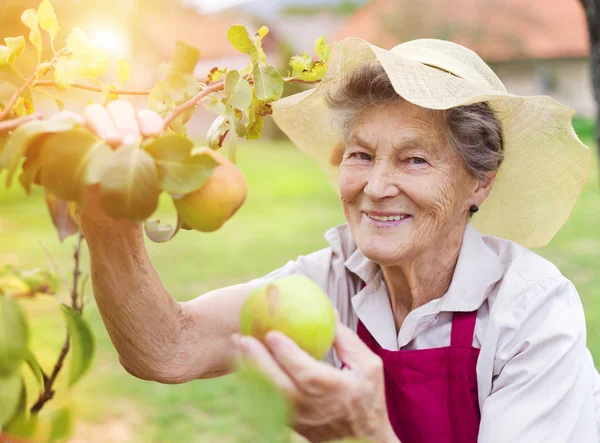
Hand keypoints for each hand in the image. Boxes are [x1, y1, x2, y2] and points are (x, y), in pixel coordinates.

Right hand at [70, 101, 163, 224]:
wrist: (109, 213)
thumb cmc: (136, 194)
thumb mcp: (154, 187)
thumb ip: (167, 181)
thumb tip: (183, 189)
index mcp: (141, 132)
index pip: (146, 117)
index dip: (149, 121)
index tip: (154, 133)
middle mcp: (117, 126)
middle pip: (120, 109)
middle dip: (126, 123)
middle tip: (129, 143)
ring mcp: (92, 129)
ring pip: (95, 112)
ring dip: (103, 123)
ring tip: (110, 143)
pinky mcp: (69, 137)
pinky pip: (64, 122)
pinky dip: (66, 121)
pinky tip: (75, 131)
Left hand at [231, 319, 397, 442]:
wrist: (365, 439)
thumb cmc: (368, 398)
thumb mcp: (369, 365)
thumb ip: (346, 340)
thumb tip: (328, 311)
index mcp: (333, 389)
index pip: (304, 371)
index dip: (285, 353)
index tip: (271, 333)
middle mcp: (312, 406)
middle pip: (276, 384)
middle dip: (255, 359)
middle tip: (240, 337)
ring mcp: (298, 417)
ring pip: (266, 394)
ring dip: (249, 369)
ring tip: (237, 346)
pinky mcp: (289, 423)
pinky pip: (266, 400)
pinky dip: (253, 381)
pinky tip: (245, 362)